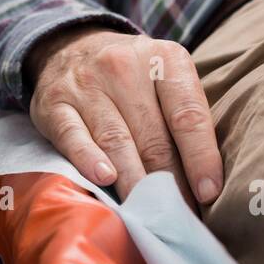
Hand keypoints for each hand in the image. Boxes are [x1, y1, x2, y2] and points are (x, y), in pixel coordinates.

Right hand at [26, 27, 222, 206]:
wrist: (70, 47)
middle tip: (180, 217)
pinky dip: (89, 159)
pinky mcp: (54, 103)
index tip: (209, 193)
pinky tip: (104, 179)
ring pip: (116, 141)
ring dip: (135, 182)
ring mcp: (86, 84)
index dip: (200, 157)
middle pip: (153, 136)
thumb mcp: (165, 78)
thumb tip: (207, 182)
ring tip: (150, 214)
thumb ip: (186, 116)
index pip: (187, 114)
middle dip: (170, 183)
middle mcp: (124, 66)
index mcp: (163, 58)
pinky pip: (74, 136)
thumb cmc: (132, 76)